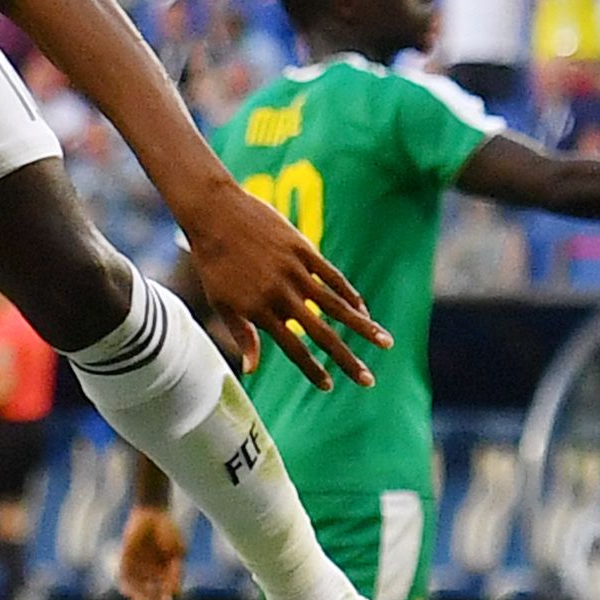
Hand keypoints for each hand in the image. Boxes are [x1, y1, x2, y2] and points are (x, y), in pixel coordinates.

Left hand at [112, 503, 189, 599]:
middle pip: (152, 595)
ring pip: (138, 589)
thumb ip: (177, 571)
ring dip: (140, 598)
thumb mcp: (178, 551)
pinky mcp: (126, 560)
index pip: (166, 594)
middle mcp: (152, 574)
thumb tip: (176, 592)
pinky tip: (128, 592)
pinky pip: (124, 577)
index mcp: (167, 573)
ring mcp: (139, 568)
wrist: (152, 513)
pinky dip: (126, 586)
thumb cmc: (169, 531)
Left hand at [175, 171, 388, 388]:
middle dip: (346, 359)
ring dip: (363, 327)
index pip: (292, 348)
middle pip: (321, 334)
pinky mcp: (303, 249)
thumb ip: (241, 334)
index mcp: (259, 310)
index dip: (312, 369)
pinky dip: (350, 294)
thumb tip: (251, 369)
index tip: (329, 386)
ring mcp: (295, 271)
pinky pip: (333, 276)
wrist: (215, 213)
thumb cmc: (213, 260)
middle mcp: (281, 294)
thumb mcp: (220, 301)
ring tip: (385, 342)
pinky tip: (363, 309)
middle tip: (368, 380)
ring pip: (336, 305)